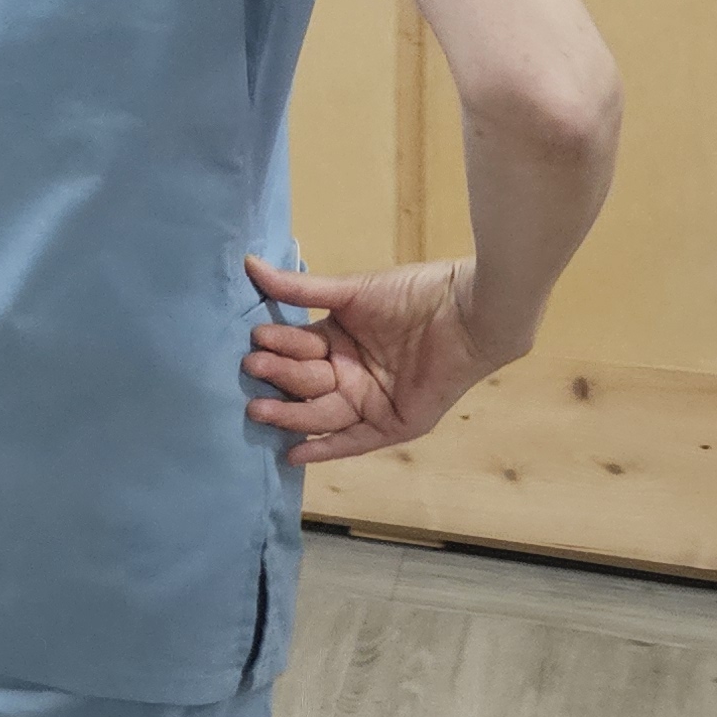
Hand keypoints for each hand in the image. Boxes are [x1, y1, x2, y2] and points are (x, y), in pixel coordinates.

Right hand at [240, 254, 510, 466]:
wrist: (467, 311)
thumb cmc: (413, 294)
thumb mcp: (351, 292)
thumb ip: (299, 289)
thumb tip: (249, 265)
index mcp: (337, 342)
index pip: (298, 349)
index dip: (278, 345)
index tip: (255, 339)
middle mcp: (349, 375)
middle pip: (304, 382)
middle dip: (278, 377)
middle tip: (251, 369)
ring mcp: (370, 402)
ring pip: (321, 412)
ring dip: (289, 414)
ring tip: (259, 409)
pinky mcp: (393, 425)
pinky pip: (353, 441)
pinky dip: (325, 448)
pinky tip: (293, 452)